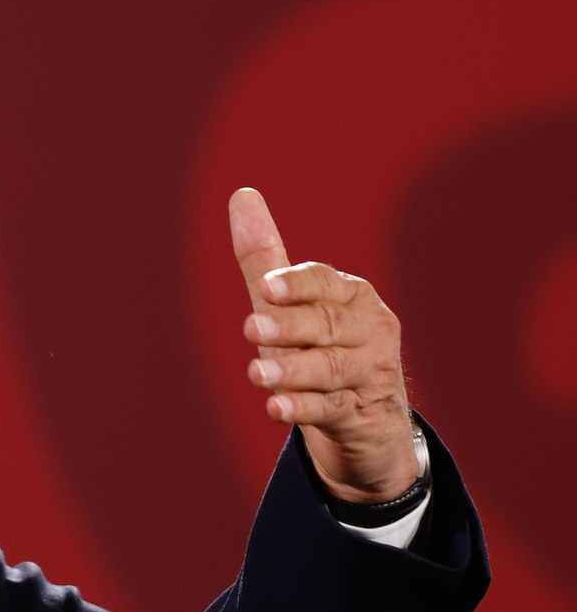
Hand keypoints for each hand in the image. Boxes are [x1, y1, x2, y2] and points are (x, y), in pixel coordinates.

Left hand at [229, 187, 420, 502]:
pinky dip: (304, 408)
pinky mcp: (363, 412)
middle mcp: (370, 329)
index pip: (325, 283)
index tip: (267, 288)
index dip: (298, 285)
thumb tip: (242, 194)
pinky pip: (332, 408)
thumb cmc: (319, 347)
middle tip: (253, 328)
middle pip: (328, 324)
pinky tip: (275, 407)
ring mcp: (371, 372)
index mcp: (352, 295)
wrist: (365, 417)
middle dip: (291, 326)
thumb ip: (265, 260)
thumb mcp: (290, 306)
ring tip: (257, 373)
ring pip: (332, 368)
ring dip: (294, 370)